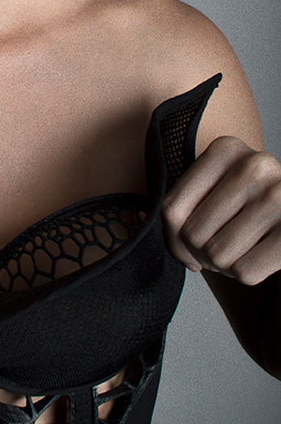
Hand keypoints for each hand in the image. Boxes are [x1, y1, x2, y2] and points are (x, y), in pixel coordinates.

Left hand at [162, 136, 280, 284]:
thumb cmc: (246, 206)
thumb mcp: (216, 188)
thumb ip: (182, 202)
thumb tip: (156, 234)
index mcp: (226, 148)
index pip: (171, 208)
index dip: (173, 238)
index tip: (187, 246)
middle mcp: (255, 165)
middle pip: (192, 232)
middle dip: (201, 253)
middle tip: (219, 250)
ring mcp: (280, 196)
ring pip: (217, 254)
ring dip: (223, 266)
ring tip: (238, 251)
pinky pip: (245, 271)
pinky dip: (246, 275)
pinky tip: (257, 259)